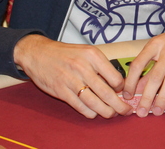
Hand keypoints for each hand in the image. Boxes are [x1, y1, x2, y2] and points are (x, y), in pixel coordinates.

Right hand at [13, 35, 131, 118]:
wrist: (38, 53)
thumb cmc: (66, 53)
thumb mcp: (86, 51)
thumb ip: (101, 65)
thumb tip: (118, 83)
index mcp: (92, 55)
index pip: (115, 78)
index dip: (122, 88)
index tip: (122, 92)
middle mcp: (83, 67)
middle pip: (107, 94)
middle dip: (119, 106)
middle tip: (126, 111)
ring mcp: (71, 81)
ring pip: (95, 104)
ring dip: (106, 112)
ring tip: (111, 114)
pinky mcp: (61, 92)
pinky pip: (81, 107)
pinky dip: (90, 113)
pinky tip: (94, 112)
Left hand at [122, 14, 164, 117]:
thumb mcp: (163, 48)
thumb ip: (151, 67)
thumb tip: (137, 86)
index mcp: (156, 44)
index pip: (138, 64)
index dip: (131, 82)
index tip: (127, 96)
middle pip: (154, 76)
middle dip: (146, 97)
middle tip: (141, 112)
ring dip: (162, 99)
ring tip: (157, 111)